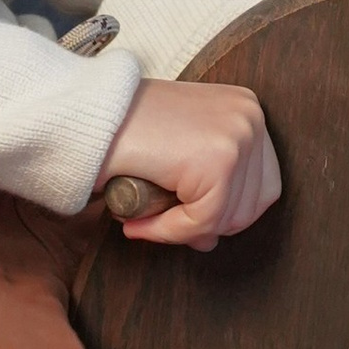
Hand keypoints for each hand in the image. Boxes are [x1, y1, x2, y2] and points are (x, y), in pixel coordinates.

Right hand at [103, 77, 279, 249]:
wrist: (85, 114)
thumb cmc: (122, 129)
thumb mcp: (178, 150)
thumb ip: (205, 188)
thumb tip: (213, 239)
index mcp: (245, 109)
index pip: (263, 185)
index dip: (225, 213)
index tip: (186, 218)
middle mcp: (250, 117)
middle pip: (251, 206)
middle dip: (204, 225)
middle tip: (162, 223)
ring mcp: (239, 136)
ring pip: (227, 218)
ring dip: (182, 230)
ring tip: (146, 219)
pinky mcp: (219, 160)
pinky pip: (203, 221)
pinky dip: (168, 231)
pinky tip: (139, 223)